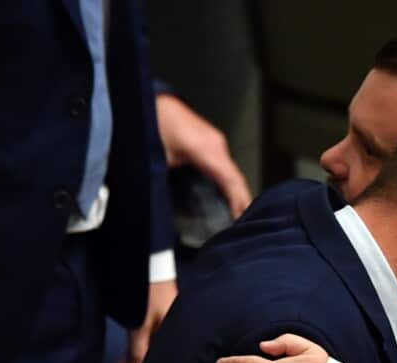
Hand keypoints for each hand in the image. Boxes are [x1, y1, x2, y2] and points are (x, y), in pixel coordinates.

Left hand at [113, 280, 176, 362]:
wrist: (150, 266)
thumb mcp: (141, 325)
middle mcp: (169, 339)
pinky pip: (143, 348)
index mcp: (172, 340)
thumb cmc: (149, 295)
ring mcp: (162, 333)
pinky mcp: (154, 325)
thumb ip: (138, 353)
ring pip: (145, 358)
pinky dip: (132, 357)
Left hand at [155, 93, 251, 217]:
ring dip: (237, 193)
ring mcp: (216, 143)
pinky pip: (226, 167)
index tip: (242, 219)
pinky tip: (229, 197)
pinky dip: (230, 184)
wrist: (152, 103)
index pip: (231, 180)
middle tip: (244, 224)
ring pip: (233, 173)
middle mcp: (216, 145)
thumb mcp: (160, 159)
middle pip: (236, 178)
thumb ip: (171, 182)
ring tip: (239, 215)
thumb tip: (178, 207)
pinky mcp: (212, 143)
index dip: (239, 202)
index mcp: (206, 149)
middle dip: (243, 202)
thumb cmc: (154, 125)